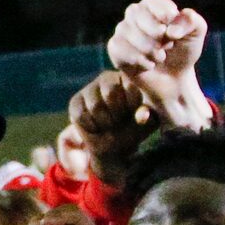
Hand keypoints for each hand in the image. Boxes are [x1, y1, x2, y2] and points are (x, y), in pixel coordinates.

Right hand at [67, 69, 148, 184]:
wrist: (113, 147)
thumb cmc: (133, 129)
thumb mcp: (147, 124)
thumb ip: (148, 116)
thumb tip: (142, 115)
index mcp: (128, 78)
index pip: (130, 85)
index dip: (132, 105)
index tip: (136, 115)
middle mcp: (107, 78)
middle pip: (110, 93)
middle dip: (117, 114)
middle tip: (120, 121)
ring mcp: (89, 89)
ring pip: (95, 106)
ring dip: (104, 122)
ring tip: (109, 125)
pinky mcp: (75, 101)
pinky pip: (81, 115)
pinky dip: (91, 127)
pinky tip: (96, 127)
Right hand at [107, 0, 212, 129]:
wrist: (173, 79)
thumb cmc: (184, 52)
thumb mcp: (196, 34)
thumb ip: (192, 22)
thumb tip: (171, 30)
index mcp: (154, 6)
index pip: (151, 1)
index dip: (161, 11)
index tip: (171, 23)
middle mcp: (135, 15)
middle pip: (137, 14)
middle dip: (156, 34)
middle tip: (168, 45)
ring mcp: (122, 31)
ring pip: (128, 33)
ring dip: (149, 50)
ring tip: (160, 57)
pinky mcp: (115, 49)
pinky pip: (120, 50)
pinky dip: (138, 61)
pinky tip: (148, 65)